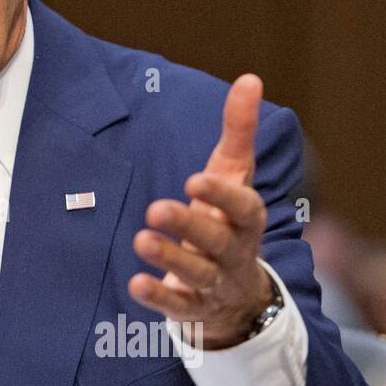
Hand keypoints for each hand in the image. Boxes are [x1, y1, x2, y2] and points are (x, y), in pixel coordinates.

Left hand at [129, 74, 274, 349]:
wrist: (238, 292)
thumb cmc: (229, 219)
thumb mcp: (235, 175)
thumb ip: (238, 131)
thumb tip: (250, 78)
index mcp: (246, 219)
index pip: (243, 208)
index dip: (222, 197)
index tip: (196, 180)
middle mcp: (235, 252)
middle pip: (217, 241)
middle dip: (188, 225)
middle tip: (155, 208)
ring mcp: (216, 283)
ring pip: (197, 274)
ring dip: (169, 258)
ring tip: (140, 239)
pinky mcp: (194, 307)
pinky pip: (178, 306)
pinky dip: (158, 296)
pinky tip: (135, 283)